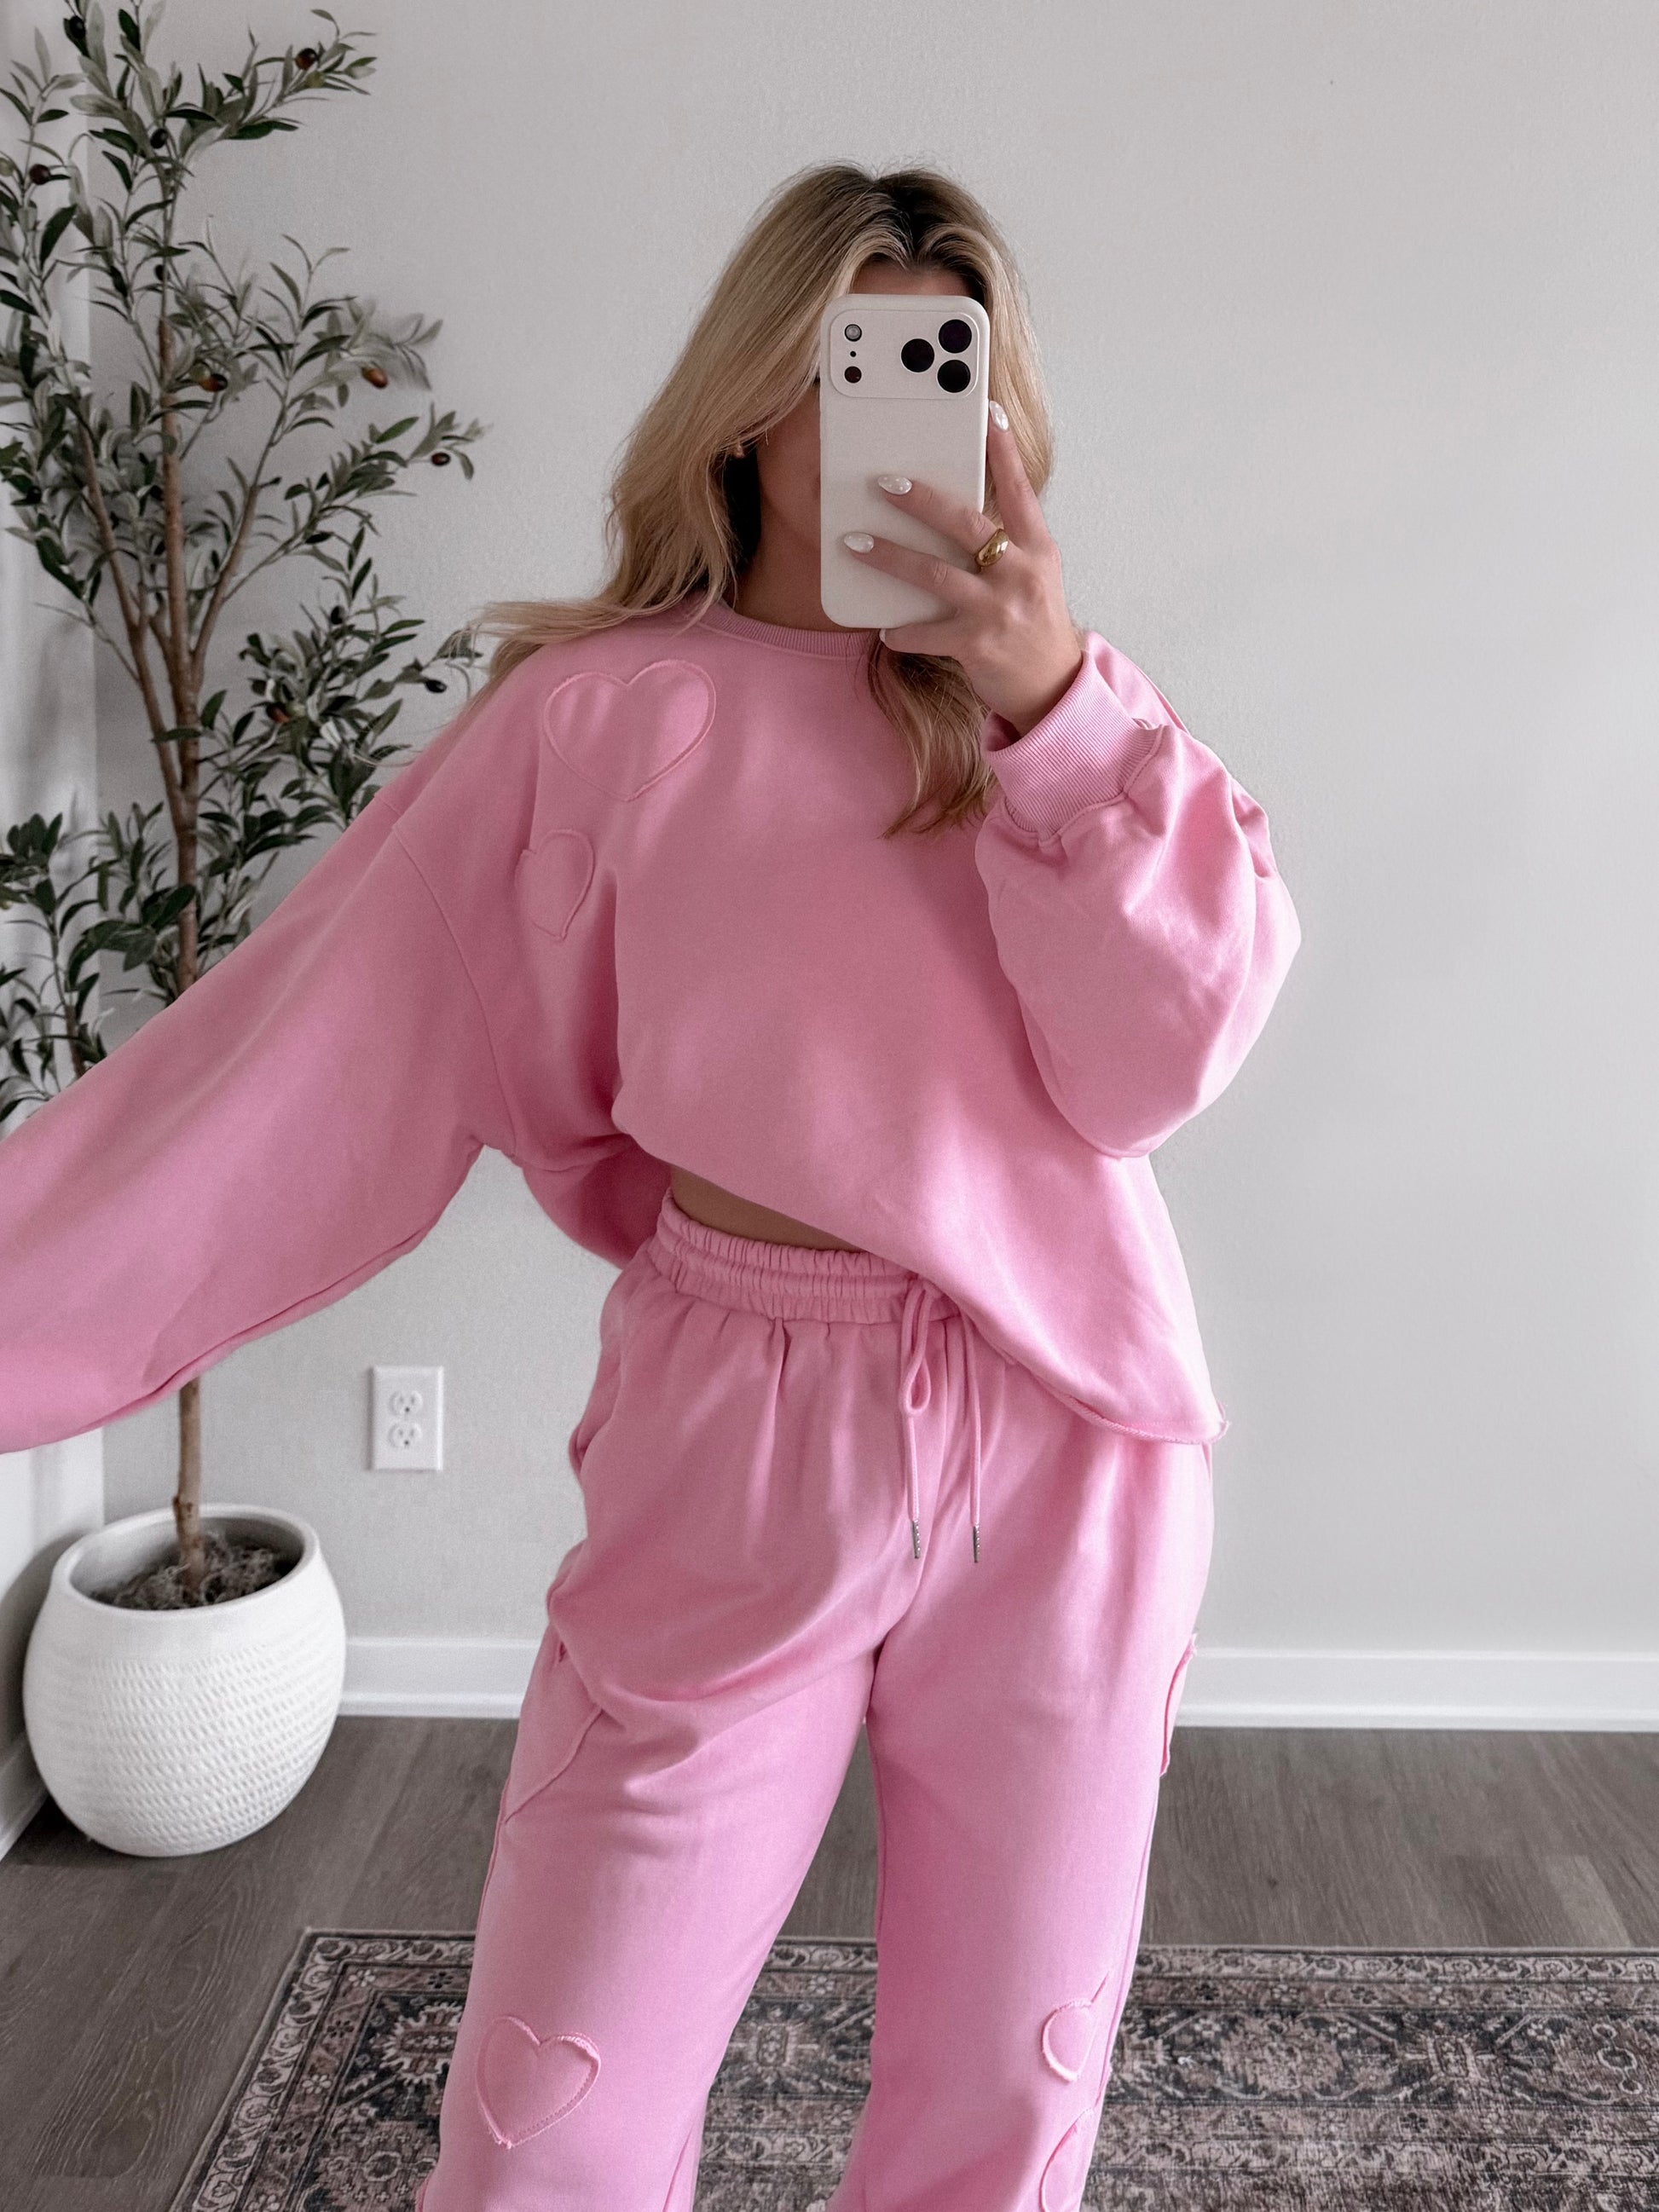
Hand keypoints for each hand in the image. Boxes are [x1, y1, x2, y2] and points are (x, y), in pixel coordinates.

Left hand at [843, 403, 1086, 734]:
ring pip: (935, 574)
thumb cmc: (1034, 624)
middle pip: (965, 524)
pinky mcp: (977, 644)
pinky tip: (884, 629)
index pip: (1020, 490)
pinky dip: (903, 631)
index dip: (1004, 451)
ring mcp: (998, 609)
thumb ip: (1005, 544)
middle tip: (884, 483)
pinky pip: (927, 632)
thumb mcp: (1034, 575)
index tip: (988, 413)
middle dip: (921, 501)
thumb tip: (954, 513)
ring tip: (856, 543)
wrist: (1052, 685)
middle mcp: (1020, 573)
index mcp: (1037, 549)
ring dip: (890, 557)